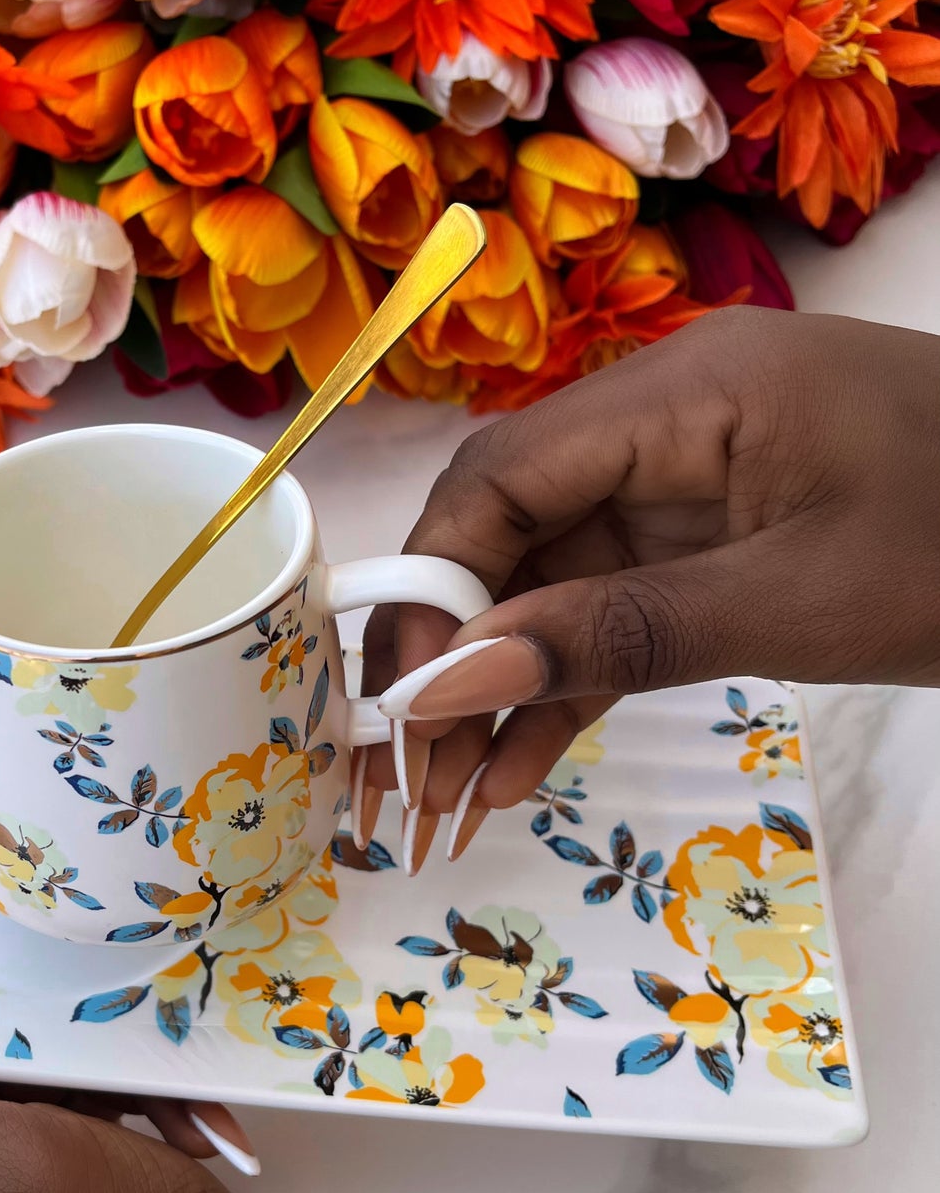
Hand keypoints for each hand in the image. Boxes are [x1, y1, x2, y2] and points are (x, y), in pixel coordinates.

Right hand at [359, 307, 939, 868]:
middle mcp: (660, 424)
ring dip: (499, 687)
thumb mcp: (794, 603)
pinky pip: (614, 610)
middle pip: (507, 532)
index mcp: (678, 393)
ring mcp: (686, 485)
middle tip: (402, 772)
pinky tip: (515, 768)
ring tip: (450, 799)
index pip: (500, 479)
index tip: (398, 701)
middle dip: (448, 652)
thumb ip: (617, 638)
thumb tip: (452, 682)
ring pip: (550, 584)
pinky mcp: (713, 542)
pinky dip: (568, 684)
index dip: (431, 588)